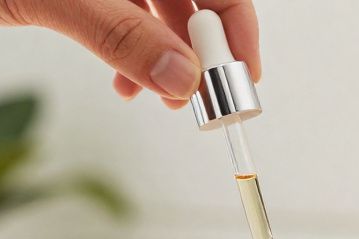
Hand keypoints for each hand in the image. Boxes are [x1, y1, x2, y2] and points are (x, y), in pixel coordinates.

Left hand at [0, 0, 261, 108]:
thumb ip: (118, 33)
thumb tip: (182, 77)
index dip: (234, 22)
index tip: (241, 77)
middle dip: (204, 49)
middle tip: (206, 104)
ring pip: (159, 14)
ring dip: (171, 60)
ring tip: (166, 101)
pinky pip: (125, 26)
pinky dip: (136, 59)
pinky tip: (128, 86)